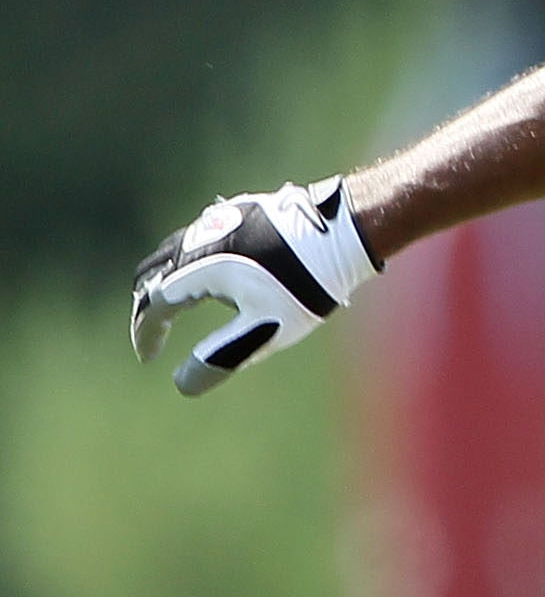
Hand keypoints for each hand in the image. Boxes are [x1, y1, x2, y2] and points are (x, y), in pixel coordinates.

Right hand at [130, 178, 375, 394]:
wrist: (344, 232)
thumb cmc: (305, 283)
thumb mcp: (265, 329)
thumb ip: (222, 356)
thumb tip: (183, 385)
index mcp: (198, 267)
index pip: (155, 304)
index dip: (147, 333)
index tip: (149, 357)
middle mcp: (199, 238)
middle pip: (154, 274)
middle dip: (147, 306)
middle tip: (152, 334)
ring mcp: (218, 219)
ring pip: (173, 253)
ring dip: (165, 281)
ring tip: (173, 307)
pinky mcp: (237, 211)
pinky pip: (197, 239)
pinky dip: (187, 264)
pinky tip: (208, 277)